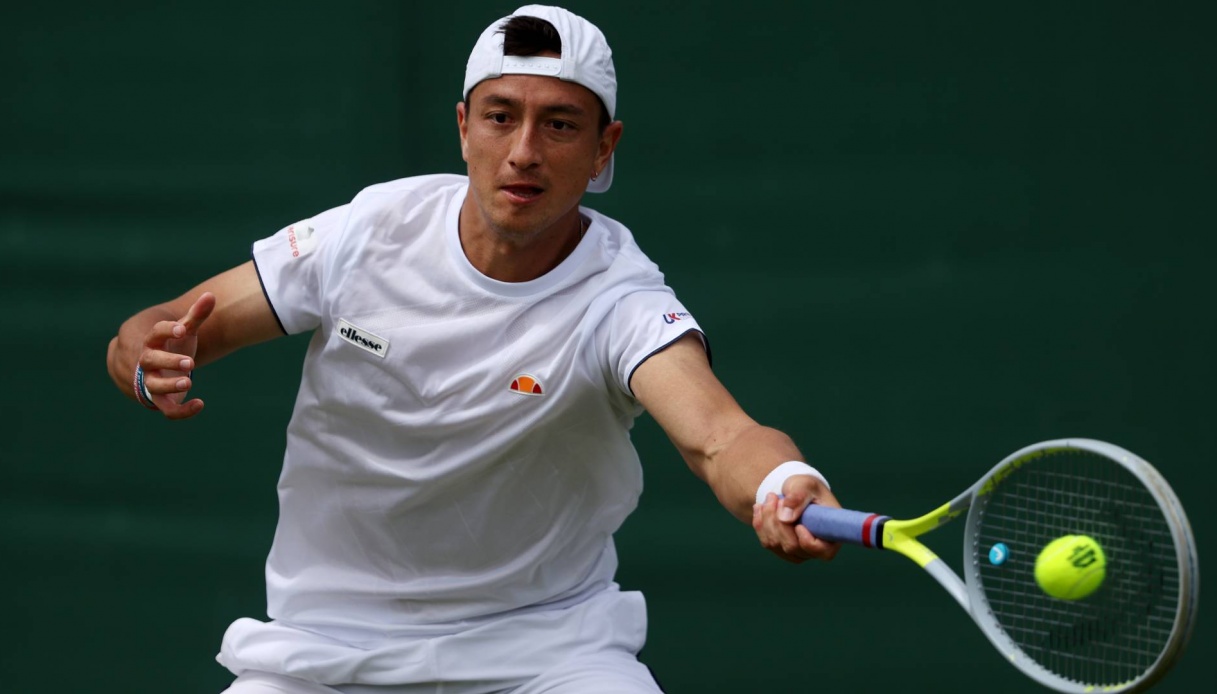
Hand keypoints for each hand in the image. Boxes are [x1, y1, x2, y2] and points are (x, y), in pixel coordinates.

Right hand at [137, 292, 215, 418]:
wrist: (147, 370)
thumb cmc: (170, 346)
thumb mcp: (182, 331)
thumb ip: (196, 316)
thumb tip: (211, 295)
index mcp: (153, 342)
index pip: (155, 334)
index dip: (166, 331)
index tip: (180, 329)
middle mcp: (147, 363)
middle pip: (150, 361)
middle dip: (168, 361)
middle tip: (189, 362)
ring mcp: (151, 382)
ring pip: (154, 387)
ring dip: (170, 385)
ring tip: (189, 380)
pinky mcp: (160, 401)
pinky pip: (167, 409)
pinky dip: (182, 411)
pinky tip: (200, 404)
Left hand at [752, 474, 841, 562]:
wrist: (794, 491)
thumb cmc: (806, 488)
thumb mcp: (805, 485)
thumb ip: (798, 497)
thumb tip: (785, 517)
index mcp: (831, 533)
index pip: (824, 552)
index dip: (808, 543)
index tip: (798, 525)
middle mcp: (816, 548)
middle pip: (792, 546)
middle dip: (778, 521)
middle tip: (774, 496)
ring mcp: (798, 551)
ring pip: (776, 545)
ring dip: (767, 519)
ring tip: (770, 497)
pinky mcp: (782, 549)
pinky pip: (766, 542)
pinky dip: (760, 524)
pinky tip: (760, 507)